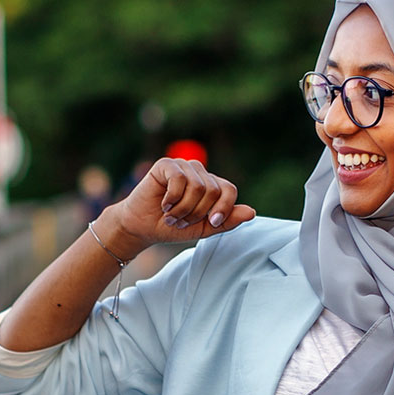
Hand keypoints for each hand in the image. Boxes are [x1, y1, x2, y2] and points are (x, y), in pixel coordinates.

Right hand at [101, 158, 255, 248]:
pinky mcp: (166, 165)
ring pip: (197, 187)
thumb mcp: (203, 229)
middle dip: (197, 213)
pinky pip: (179, 180)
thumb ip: (226, 221)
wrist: (142, 228)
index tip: (212, 223)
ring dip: (183, 209)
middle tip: (181, 220)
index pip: (229, 190)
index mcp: (211, 186)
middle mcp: (199, 173)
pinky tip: (164, 203)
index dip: (223, 208)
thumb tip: (252, 212)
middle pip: (213, 191)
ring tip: (171, 215)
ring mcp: (183, 167)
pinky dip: (172, 198)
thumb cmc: (171, 227)